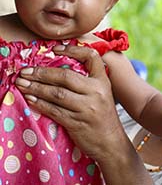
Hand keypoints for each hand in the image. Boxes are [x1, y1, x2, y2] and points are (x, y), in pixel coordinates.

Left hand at [15, 44, 118, 158]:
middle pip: (66, 76)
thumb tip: (61, 70)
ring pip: (57, 93)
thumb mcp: (102, 93)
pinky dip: (41, 104)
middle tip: (26, 71)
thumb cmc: (104, 115)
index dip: (73, 50)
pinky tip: (31, 99)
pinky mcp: (77, 122)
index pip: (91, 57)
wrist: (111, 141)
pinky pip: (55, 110)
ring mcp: (87, 108)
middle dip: (42, 73)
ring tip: (22, 83)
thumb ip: (88, 81)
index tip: (55, 49)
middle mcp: (96, 92)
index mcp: (102, 81)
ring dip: (36, 88)